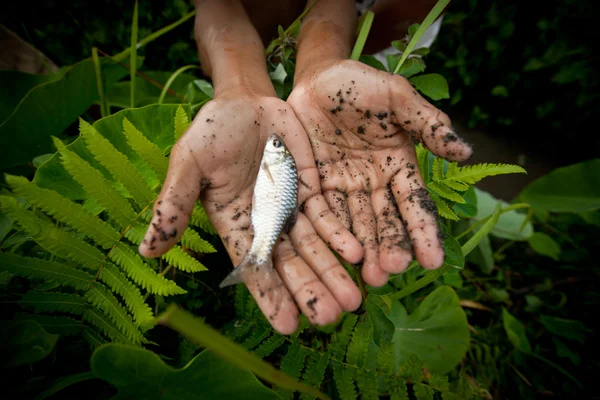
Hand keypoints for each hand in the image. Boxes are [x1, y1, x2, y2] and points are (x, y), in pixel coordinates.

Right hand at [139, 92, 363, 333]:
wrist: (244, 101)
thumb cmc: (210, 133)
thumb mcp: (189, 164)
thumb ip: (175, 204)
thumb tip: (146, 250)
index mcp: (234, 226)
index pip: (253, 268)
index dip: (270, 297)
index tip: (288, 326)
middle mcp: (265, 225)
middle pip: (290, 265)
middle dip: (310, 291)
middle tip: (331, 318)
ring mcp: (290, 208)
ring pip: (314, 247)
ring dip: (332, 273)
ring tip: (352, 301)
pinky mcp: (310, 189)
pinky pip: (328, 216)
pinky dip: (341, 236)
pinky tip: (357, 253)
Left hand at [288, 59, 472, 285]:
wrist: (315, 78)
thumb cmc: (359, 84)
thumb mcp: (396, 96)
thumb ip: (427, 122)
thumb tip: (465, 152)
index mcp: (398, 164)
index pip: (413, 202)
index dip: (422, 230)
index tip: (432, 261)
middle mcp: (373, 183)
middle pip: (384, 220)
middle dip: (389, 247)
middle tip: (390, 272)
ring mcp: (343, 187)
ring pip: (355, 224)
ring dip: (363, 251)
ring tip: (369, 278)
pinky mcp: (314, 187)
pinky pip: (322, 213)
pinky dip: (330, 234)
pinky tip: (338, 257)